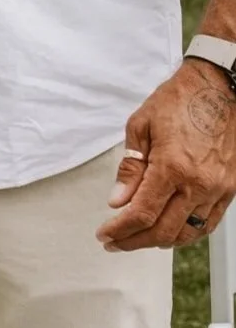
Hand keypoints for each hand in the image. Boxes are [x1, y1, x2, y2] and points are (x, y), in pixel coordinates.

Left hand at [98, 59, 235, 250]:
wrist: (221, 86)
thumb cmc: (179, 101)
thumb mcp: (140, 127)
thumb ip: (130, 169)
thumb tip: (117, 201)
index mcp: (173, 167)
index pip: (141, 214)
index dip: (119, 231)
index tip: (104, 235)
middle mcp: (199, 182)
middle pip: (163, 230)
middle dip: (133, 241)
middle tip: (114, 242)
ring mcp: (219, 187)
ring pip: (188, 232)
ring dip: (159, 241)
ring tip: (137, 238)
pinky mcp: (231, 186)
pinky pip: (209, 222)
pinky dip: (187, 233)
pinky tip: (170, 231)